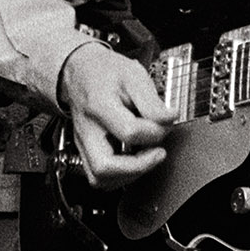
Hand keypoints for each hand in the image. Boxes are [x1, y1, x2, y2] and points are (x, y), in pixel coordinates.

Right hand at [56, 41, 172, 188]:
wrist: (79, 72)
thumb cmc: (105, 73)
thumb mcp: (133, 75)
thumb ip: (152, 101)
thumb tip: (170, 119)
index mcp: (99, 106)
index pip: (128, 131)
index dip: (154, 131)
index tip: (166, 122)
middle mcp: (87, 129)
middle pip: (104, 166)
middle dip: (138, 166)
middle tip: (158, 152)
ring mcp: (83, 143)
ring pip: (99, 178)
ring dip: (130, 174)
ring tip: (148, 156)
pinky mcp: (85, 150)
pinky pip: (99, 176)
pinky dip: (121, 175)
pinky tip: (136, 160)